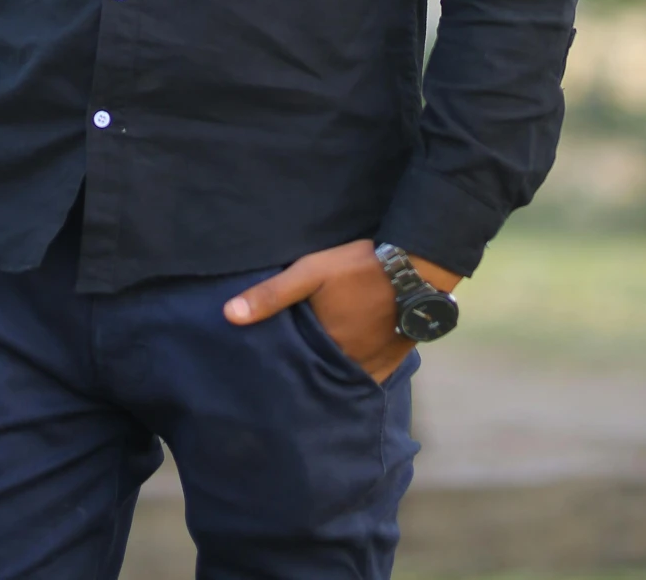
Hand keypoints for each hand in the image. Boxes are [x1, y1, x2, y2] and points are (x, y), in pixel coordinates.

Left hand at [223, 240, 461, 382]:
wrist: (416, 268)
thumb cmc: (359, 267)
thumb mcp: (310, 272)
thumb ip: (272, 294)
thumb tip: (229, 315)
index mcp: (325, 348)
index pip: (294, 366)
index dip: (279, 364)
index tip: (263, 368)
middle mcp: (347, 367)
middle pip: (317, 374)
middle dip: (302, 373)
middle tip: (283, 372)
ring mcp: (371, 369)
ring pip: (339, 377)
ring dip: (327, 373)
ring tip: (309, 369)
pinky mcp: (389, 365)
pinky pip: (364, 378)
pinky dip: (351, 374)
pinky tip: (341, 365)